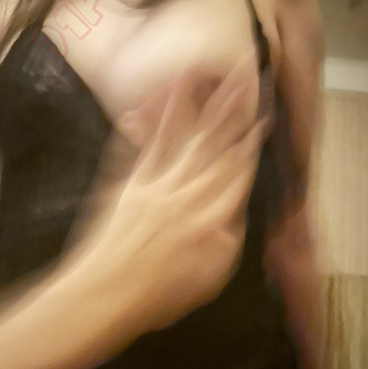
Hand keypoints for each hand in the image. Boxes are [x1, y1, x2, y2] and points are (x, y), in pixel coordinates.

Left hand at [79, 62, 268, 334]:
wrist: (105, 293)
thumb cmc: (161, 296)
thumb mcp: (212, 275)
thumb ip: (228, 237)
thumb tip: (234, 209)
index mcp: (211, 214)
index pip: (237, 170)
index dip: (251, 142)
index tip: (262, 116)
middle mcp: (185, 191)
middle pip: (212, 143)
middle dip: (229, 108)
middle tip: (242, 75)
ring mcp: (154, 183)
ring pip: (178, 137)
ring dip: (191, 103)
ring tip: (198, 73)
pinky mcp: (126, 184)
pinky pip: (140, 147)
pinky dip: (147, 123)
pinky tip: (149, 102)